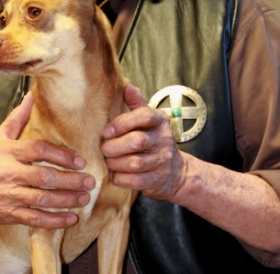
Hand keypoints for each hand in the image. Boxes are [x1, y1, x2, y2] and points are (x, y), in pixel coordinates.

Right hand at [0, 92, 94, 227]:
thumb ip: (17, 119)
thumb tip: (32, 96)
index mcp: (7, 153)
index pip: (38, 150)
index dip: (61, 155)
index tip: (80, 161)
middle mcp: (7, 174)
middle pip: (44, 177)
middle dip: (70, 180)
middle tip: (89, 181)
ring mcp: (8, 196)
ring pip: (42, 199)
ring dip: (66, 200)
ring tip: (84, 198)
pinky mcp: (9, 214)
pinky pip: (35, 219)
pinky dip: (54, 221)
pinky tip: (71, 218)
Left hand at [101, 83, 186, 199]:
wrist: (175, 172)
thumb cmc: (153, 142)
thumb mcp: (148, 121)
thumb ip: (136, 104)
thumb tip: (126, 85)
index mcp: (160, 121)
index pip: (144, 116)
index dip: (122, 123)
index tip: (106, 131)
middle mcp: (163, 140)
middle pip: (136, 141)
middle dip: (114, 146)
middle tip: (104, 149)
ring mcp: (161, 161)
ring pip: (134, 163)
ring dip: (115, 163)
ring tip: (108, 161)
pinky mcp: (156, 180)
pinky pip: (135, 181)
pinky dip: (120, 178)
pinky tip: (115, 175)